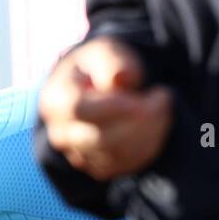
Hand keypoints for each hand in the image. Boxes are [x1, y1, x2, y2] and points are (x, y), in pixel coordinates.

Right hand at [39, 37, 173, 181]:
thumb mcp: (104, 52)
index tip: (143, 96)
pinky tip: (158, 123)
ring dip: (149, 132)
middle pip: (100, 138)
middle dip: (139, 119)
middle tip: (164, 95)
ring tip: (163, 105)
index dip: (113, 106)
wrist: (94, 90)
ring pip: (116, 154)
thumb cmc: (98, 68)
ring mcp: (78, 155)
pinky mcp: (98, 167)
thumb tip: (122, 78)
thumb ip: (113, 61)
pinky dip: (148, 144)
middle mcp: (61, 133)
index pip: (79, 109)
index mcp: (55, 100)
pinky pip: (126, 164)